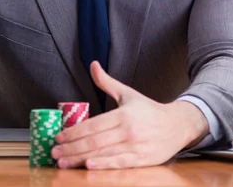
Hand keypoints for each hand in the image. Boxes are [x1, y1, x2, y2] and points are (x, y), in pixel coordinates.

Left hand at [51, 61, 208, 168]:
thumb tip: (93, 64)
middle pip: (94, 142)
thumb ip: (107, 82)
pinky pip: (120, 164)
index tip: (58, 137)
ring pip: (104, 154)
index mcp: (123, 114)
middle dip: (72, 148)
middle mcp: (128, 131)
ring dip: (81, 160)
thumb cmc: (148, 110)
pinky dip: (104, 166)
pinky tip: (88, 167)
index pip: (93, 125)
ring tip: (63, 163)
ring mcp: (136, 147)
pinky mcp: (143, 160)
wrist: (178, 125)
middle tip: (54, 152)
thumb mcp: (127, 93)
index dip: (74, 132)